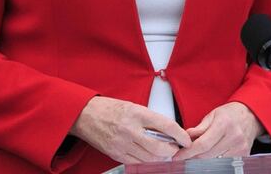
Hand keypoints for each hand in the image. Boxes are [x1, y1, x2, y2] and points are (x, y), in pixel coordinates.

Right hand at [70, 96, 191, 163]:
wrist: (85, 115)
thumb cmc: (109, 108)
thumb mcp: (133, 106)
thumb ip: (150, 119)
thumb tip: (168, 131)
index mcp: (136, 113)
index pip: (166, 126)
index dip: (180, 135)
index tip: (186, 140)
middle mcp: (130, 130)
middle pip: (160, 147)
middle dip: (172, 150)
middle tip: (176, 148)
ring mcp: (122, 144)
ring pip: (150, 158)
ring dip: (161, 157)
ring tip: (164, 152)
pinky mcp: (116, 154)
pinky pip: (138, 163)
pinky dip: (147, 161)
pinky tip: (149, 156)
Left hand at [173, 102, 261, 159]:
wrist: (250, 116)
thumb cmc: (230, 114)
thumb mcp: (212, 115)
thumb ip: (199, 128)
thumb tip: (185, 137)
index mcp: (224, 124)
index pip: (202, 144)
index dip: (188, 152)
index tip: (178, 156)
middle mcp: (233, 137)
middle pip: (207, 155)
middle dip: (193, 156)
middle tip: (186, 153)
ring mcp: (240, 148)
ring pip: (215, 160)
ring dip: (203, 158)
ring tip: (200, 151)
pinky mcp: (244, 155)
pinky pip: (224, 161)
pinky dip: (215, 159)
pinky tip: (212, 152)